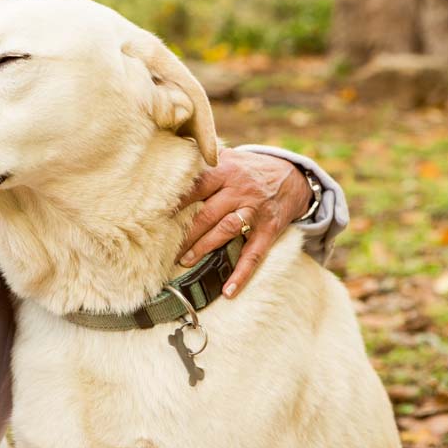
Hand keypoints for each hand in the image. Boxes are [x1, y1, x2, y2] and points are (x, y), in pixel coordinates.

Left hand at [175, 148, 312, 297]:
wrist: (293, 177)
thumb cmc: (249, 169)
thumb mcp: (229, 157)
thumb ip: (204, 162)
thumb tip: (168, 164)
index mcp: (226, 171)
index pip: (196, 186)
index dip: (176, 201)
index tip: (155, 214)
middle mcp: (239, 190)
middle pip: (207, 213)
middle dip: (185, 232)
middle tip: (163, 247)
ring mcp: (255, 211)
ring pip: (226, 230)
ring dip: (204, 247)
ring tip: (184, 261)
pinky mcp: (268, 230)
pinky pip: (254, 254)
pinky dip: (242, 273)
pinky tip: (229, 290)